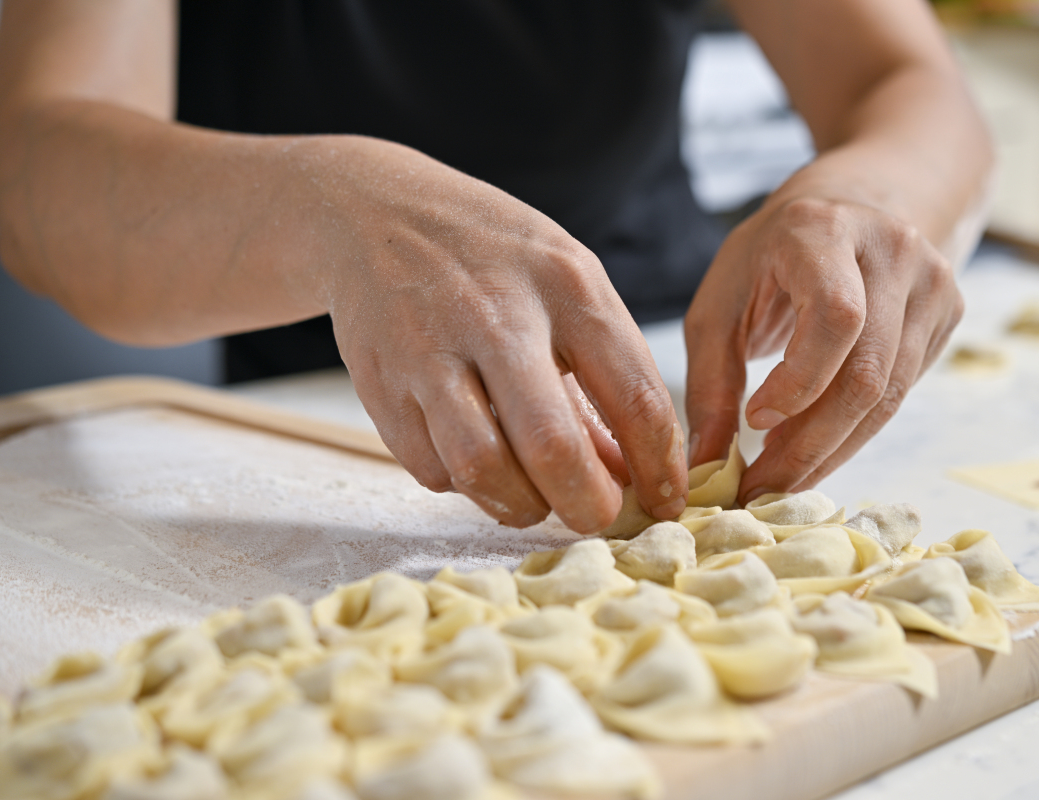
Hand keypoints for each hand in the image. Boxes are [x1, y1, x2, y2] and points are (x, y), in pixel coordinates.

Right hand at [312, 139, 686, 532]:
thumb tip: (632, 474)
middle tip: (596, 516)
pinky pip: (432, 468)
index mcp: (565, 284)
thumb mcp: (565, 283)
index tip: (664, 501)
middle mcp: (497, 316)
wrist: (374, 214)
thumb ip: (603, 373)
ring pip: (481, 468)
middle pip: (551, 444)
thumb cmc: (493, 256)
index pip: (635, 395)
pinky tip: (480, 460)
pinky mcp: (380, 386)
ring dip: (521, 505)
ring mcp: (430, 352)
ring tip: (536, 497)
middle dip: (586, 503)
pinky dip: (466, 484)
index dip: (660, 467)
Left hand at [684, 195, 962, 503]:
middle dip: (811, 445)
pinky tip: (815, 448)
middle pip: (867, 372)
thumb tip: (707, 466)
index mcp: (825, 230)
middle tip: (761, 489)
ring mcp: (932, 281)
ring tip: (782, 479)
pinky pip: (903, 393)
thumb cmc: (774, 255)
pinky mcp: (948, 313)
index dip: (799, 382)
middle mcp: (892, 250)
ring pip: (891, 394)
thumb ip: (710, 380)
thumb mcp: (722, 300)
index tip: (754, 422)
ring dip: (833, 450)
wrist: (858, 200)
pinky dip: (855, 432)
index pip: (835, 318)